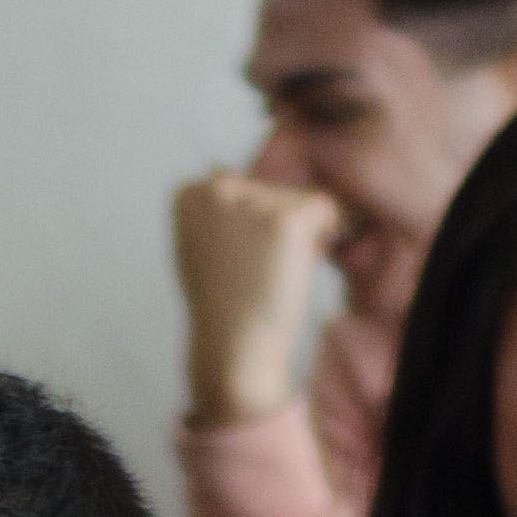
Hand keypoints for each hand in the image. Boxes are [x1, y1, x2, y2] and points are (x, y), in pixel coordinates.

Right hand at [172, 170, 342, 424]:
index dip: (249, 227)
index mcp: (189, 193)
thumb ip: (212, 208)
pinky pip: (328, 211)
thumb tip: (220, 170)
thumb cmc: (222, 307)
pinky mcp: (287, 219)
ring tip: (267, 273)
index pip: (245, 187)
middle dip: (274, 228)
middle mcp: (215, 187)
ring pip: (301, 202)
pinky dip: (322, 240)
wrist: (233, 347)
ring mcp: (252, 201)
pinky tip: (292, 270)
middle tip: (251, 272)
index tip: (232, 261)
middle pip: (275, 191)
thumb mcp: (199, 246)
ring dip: (298, 238)